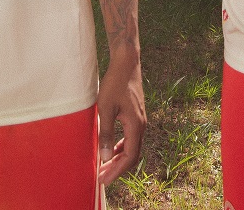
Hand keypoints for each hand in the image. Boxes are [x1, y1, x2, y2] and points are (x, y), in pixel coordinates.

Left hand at [96, 51, 145, 185]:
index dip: (116, 171)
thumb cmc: (115, 83)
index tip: (104, 179)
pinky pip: (131, 139)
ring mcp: (140, 121)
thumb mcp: (105, 108)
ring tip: (105, 167)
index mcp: (135, 126)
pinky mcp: (136, 116)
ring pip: (132, 148)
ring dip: (119, 159)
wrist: (126, 63)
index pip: (128, 157)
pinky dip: (121, 148)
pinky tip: (112, 150)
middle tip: (102, 178)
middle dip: (117, 169)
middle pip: (132, 156)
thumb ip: (105, 133)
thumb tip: (105, 157)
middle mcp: (141, 126)